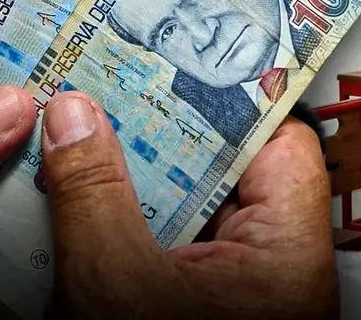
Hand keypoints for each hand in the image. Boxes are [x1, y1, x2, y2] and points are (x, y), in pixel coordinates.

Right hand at [41, 91, 337, 319]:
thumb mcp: (114, 287)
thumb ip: (94, 197)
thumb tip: (72, 117)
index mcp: (288, 254)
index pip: (279, 141)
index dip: (227, 99)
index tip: (178, 65)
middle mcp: (277, 268)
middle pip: (228, 172)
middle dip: (166, 137)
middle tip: (115, 95)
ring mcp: (243, 289)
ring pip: (196, 210)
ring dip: (144, 183)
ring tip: (89, 138)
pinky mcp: (209, 305)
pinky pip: (177, 248)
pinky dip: (137, 226)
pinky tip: (86, 205)